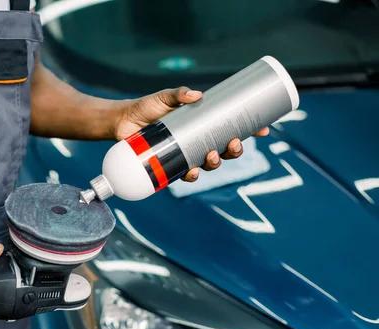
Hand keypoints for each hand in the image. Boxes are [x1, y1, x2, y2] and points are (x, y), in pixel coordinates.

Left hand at [114, 87, 269, 181]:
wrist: (123, 121)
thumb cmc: (147, 108)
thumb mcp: (165, 97)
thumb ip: (179, 94)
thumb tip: (197, 95)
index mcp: (202, 125)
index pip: (231, 129)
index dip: (250, 131)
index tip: (264, 129)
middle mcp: (197, 141)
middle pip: (224, 150)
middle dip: (235, 150)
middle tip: (234, 143)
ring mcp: (184, 154)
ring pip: (208, 164)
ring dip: (215, 163)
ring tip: (211, 154)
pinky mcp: (169, 164)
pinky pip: (184, 175)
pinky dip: (189, 175)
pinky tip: (190, 172)